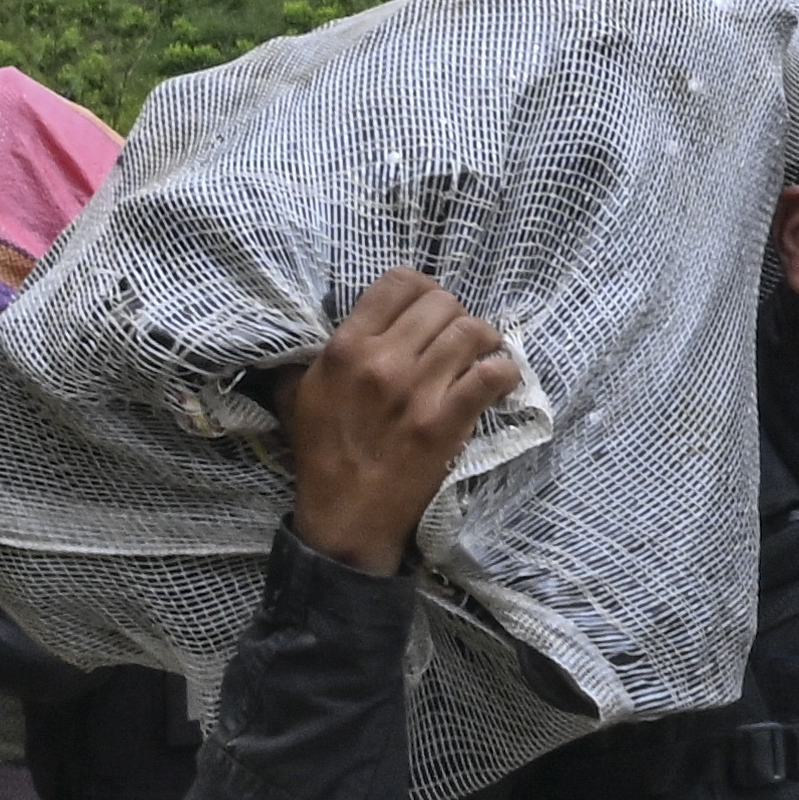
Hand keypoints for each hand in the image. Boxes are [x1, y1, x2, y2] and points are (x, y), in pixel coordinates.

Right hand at [277, 265, 522, 574]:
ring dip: (482, 339)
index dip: (421, 288)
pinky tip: (499, 377)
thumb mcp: (295, 393)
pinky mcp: (446, 422)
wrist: (346, 516)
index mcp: (345, 348)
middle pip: (441, 303)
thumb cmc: (320, 454)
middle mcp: (382, 361)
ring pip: (471, 332)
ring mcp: (417, 392)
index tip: (426, 308)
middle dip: (453, 315)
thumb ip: (306, 353)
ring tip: (479, 353)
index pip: (399, 283)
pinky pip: (490, 375)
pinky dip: (503, 370)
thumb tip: (315, 320)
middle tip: (452, 337)